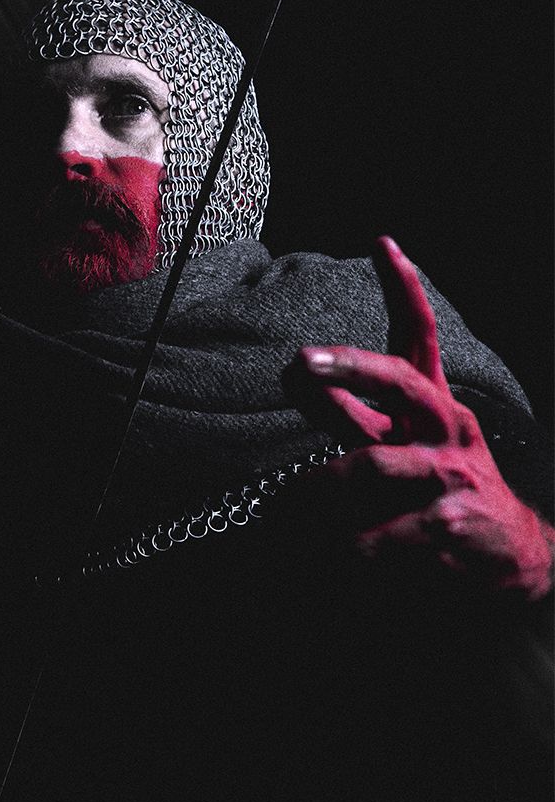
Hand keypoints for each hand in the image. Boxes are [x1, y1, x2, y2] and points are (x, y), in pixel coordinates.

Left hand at [284, 236, 552, 599]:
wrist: (513, 557)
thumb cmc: (440, 495)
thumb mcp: (402, 446)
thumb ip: (350, 416)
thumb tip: (296, 376)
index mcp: (434, 405)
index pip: (421, 337)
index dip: (404, 290)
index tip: (383, 244)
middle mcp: (445, 429)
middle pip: (400, 382)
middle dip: (348, 368)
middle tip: (301, 361)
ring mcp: (450, 475)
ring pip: (374, 465)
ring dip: (323, 485)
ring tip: (289, 504)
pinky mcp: (448, 523)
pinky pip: (381, 531)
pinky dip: (348, 542)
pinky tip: (334, 550)